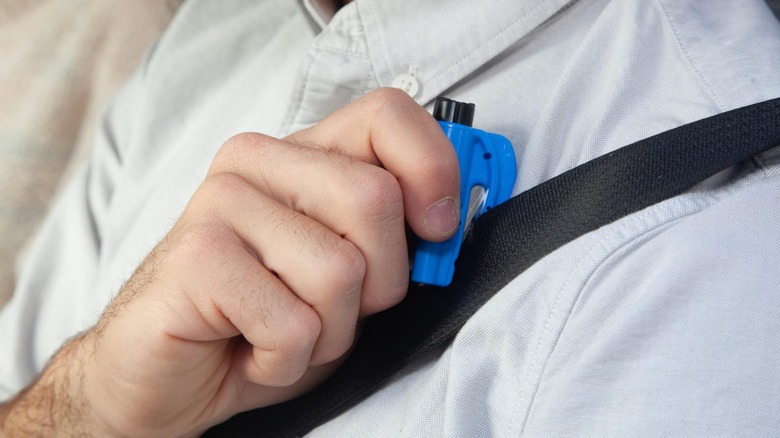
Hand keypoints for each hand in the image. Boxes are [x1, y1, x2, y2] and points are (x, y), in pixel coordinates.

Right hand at [0, 89, 459, 436]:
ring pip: (341, 272)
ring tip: (283, 329)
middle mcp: (256, 162)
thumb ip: (391, 235)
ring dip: (329, 330)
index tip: (435, 230)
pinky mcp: (196, 256)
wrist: (167, 374)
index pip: (387, 114)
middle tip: (331, 307)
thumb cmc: (261, 320)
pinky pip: (294, 324)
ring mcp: (219, 202)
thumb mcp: (347, 273)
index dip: (433, 169)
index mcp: (300, 154)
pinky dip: (286, 359)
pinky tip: (249, 348)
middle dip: (378, 283)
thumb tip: (448, 217)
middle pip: (374, 199)